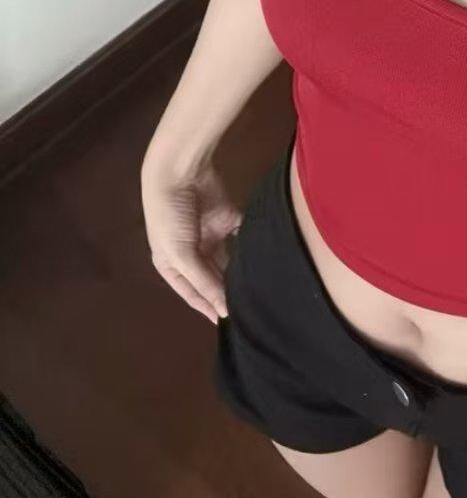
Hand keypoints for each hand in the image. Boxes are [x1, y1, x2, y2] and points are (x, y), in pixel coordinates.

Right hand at [141, 153, 242, 325]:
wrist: (179, 173)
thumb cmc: (170, 218)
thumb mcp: (180, 254)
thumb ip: (203, 281)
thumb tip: (223, 310)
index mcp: (172, 265)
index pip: (194, 294)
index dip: (210, 308)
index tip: (230, 324)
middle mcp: (192, 253)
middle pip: (213, 277)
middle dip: (228, 290)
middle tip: (251, 307)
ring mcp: (210, 234)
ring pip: (229, 259)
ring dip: (240, 271)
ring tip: (259, 289)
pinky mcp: (227, 217)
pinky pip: (242, 235)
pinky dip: (251, 246)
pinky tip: (264, 260)